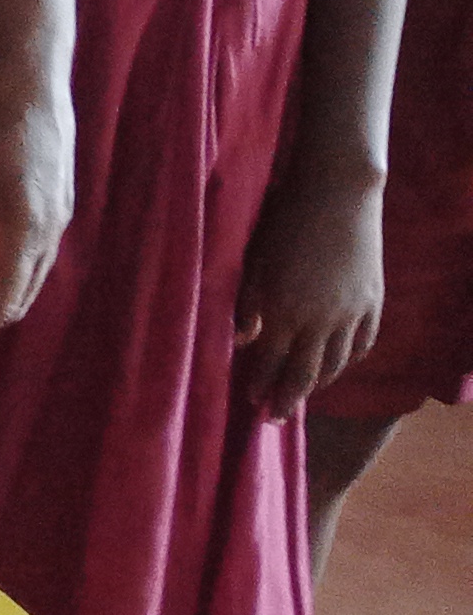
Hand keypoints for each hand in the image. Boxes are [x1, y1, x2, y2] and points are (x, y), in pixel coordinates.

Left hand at [234, 160, 384, 412]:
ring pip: (337, 363)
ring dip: (318, 383)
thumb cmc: (284, 221)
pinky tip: (340, 366)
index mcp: (285, 309)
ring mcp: (352, 312)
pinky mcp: (373, 301)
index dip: (260, 386)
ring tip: (303, 395)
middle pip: (305, 373)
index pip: (270, 362)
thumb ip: (247, 304)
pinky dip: (349, 360)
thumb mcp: (254, 260)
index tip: (251, 404)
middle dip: (288, 399)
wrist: (338, 194)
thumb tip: (241, 341)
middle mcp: (321, 319)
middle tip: (274, 419)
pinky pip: (363, 342)